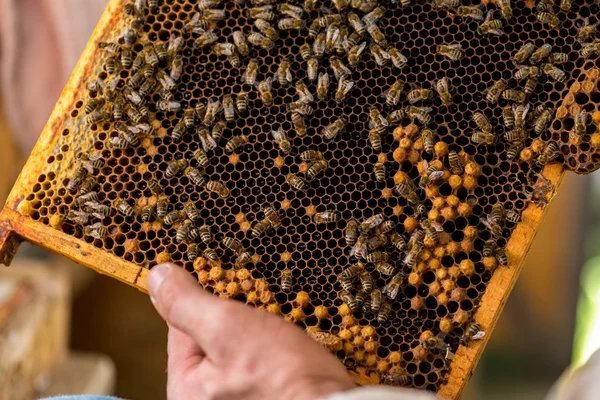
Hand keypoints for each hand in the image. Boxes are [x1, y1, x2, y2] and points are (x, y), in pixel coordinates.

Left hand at [148, 263, 355, 399]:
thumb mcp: (226, 328)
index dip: (204, 298)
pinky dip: (270, 346)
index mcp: (185, 390)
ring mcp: (236, 399)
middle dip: (234, 316)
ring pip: (238, 347)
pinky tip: (286, 344)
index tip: (222, 279)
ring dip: (255, 329)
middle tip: (256, 305)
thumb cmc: (282, 379)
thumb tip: (157, 276)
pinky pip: (259, 361)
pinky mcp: (263, 397)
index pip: (181, 327)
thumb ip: (186, 303)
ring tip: (274, 326)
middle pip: (211, 338)